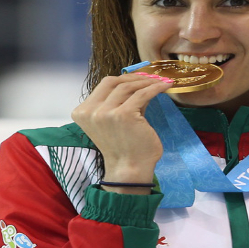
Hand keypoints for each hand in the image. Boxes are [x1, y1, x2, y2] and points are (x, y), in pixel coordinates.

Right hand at [71, 73, 172, 193]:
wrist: (129, 170)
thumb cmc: (124, 148)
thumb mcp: (115, 121)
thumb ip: (122, 102)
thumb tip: (139, 83)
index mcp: (83, 112)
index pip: (104, 86)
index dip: (123, 79)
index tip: (139, 79)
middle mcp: (91, 111)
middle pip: (113, 82)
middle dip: (134, 78)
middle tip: (151, 78)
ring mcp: (106, 112)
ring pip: (128, 86)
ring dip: (147, 82)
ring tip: (160, 82)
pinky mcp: (124, 114)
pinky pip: (143, 94)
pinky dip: (156, 87)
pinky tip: (165, 86)